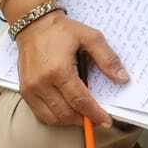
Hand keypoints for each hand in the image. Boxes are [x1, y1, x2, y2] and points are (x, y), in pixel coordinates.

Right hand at [16, 10, 128, 128]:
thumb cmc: (64, 30)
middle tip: (98, 120)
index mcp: (59, 70)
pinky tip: (67, 113)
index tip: (106, 121)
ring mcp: (30, 89)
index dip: (94, 113)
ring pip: (51, 117)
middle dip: (84, 119)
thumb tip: (122, 79)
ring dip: (69, 121)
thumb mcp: (91, 37)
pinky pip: (39, 113)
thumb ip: (107, 59)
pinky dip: (54, 118)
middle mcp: (41, 83)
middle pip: (65, 112)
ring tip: (85, 117)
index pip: (79, 100)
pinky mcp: (24, 91)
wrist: (35, 25)